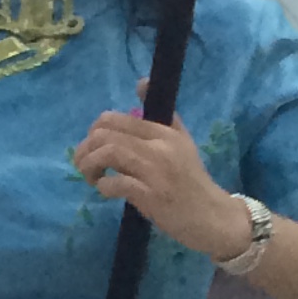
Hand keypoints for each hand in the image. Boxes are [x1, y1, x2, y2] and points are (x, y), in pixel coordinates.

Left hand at [72, 80, 251, 263]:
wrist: (212, 216)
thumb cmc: (192, 181)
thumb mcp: (183, 141)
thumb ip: (163, 115)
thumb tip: (141, 82)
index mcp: (163, 132)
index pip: (115, 119)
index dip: (94, 132)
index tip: (94, 148)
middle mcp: (158, 147)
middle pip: (104, 134)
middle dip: (85, 150)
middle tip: (86, 165)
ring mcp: (154, 171)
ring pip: (107, 153)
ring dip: (89, 166)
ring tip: (92, 178)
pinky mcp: (151, 196)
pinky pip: (115, 183)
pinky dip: (104, 186)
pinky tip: (106, 191)